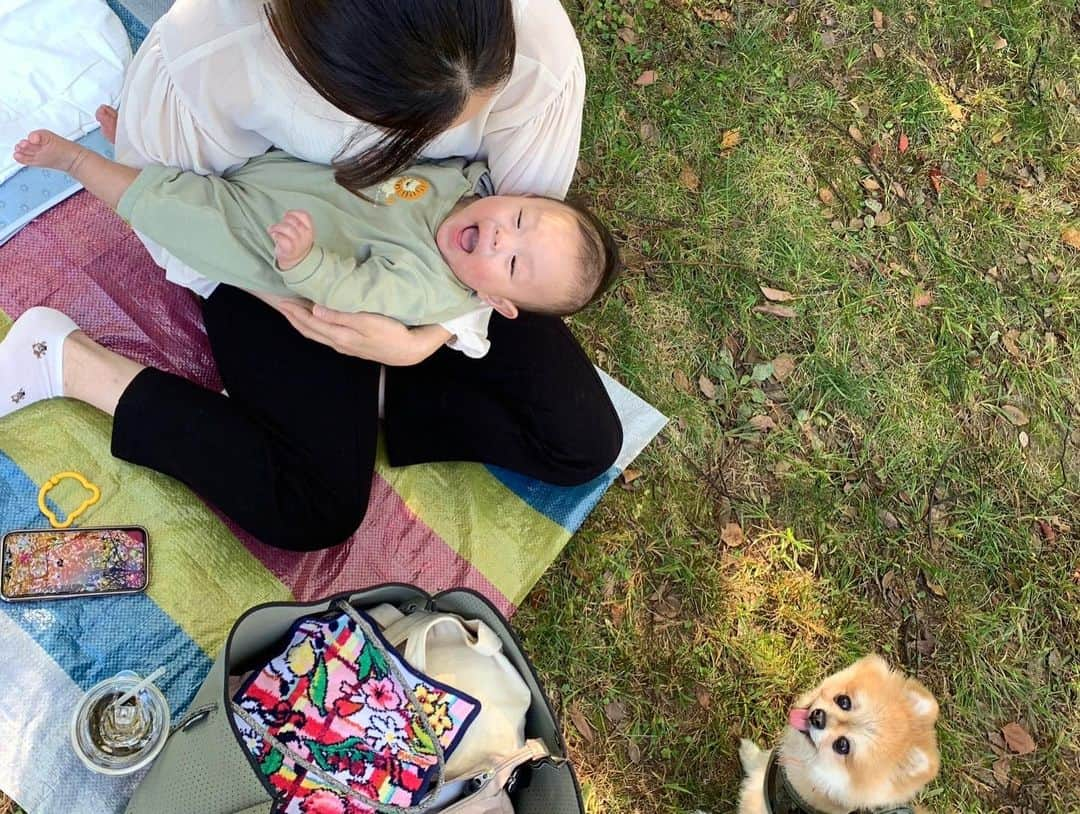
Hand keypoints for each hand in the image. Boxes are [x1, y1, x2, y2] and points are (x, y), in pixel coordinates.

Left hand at [268, 210, 314, 269]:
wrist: (295, 260)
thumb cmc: (296, 242)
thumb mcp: (301, 231)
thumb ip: (296, 222)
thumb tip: (286, 215)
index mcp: (310, 230)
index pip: (304, 216)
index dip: (294, 213)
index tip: (286, 215)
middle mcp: (306, 237)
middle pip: (295, 222)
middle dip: (285, 220)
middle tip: (279, 224)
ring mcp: (299, 244)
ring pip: (288, 229)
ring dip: (277, 227)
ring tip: (272, 229)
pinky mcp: (290, 250)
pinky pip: (282, 239)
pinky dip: (275, 235)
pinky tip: (273, 234)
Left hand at [274, 301, 452, 365]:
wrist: (408, 351)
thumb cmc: (391, 333)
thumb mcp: (368, 322)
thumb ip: (341, 316)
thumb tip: (315, 310)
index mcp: (338, 335)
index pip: (309, 322)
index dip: (293, 310)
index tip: (280, 298)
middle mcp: (337, 342)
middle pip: (308, 329)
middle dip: (292, 316)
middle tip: (278, 302)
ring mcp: (344, 345)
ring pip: (315, 333)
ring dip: (301, 322)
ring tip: (290, 310)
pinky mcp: (351, 344)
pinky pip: (323, 334)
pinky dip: (313, 326)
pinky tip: (314, 320)